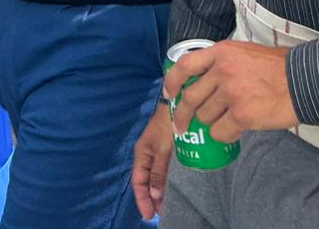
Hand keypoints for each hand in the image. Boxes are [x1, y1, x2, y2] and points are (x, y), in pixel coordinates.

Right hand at [131, 102, 173, 219]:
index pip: (138, 182)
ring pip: (157, 177)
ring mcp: (158, 151)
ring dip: (161, 191)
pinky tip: (177, 188)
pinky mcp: (170, 148)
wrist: (180, 102)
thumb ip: (158, 172)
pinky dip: (169, 181)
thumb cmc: (168, 124)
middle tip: (162, 215)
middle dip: (152, 199)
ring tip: (169, 206)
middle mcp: (148, 154)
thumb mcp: (162, 149)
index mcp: (142, 154)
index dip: (142, 200)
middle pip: (147, 182)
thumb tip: (154, 196)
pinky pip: (166, 170)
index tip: (150, 216)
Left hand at [163, 40, 297, 143]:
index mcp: (222, 52)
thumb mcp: (244, 52)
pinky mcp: (242, 115)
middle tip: (182, 126)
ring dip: (212, 123)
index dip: (172, 82)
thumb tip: (200, 83)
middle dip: (183, 115)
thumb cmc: (277, 67)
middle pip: (191, 97)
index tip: (169, 93)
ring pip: (205, 117)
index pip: (185, 65)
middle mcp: (223, 71)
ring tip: (228, 119)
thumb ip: (222, 64)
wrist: (303, 81)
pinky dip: (225, 135)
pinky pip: (220, 132)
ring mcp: (232, 93)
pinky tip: (237, 130)